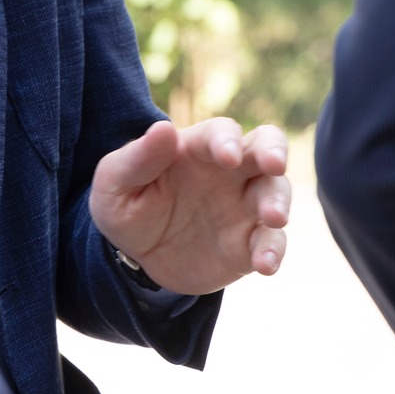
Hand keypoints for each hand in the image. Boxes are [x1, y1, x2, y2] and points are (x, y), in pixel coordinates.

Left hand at [88, 119, 291, 295]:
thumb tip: (164, 129)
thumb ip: (137, 158)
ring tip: (273, 218)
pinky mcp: (249, 243)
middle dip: (274, 150)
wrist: (138, 258)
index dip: (227, 140)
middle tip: (274, 164)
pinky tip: (265, 264)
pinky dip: (274, 249)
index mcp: (197, 149)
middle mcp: (229, 171)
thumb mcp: (116, 184)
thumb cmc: (127, 206)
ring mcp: (244, 206)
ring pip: (276, 191)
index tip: (227, 156)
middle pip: (267, 145)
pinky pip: (272, 240)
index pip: (221, 132)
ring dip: (279, 201)